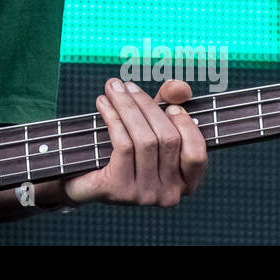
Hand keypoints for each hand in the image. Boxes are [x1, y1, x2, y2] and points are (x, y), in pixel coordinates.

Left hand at [61, 78, 206, 206]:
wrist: (83, 178)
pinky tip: (103, 103)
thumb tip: (179, 87)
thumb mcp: (149, 124)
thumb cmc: (123, 149)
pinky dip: (113, 118)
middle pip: (168, 140)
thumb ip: (170, 103)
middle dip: (147, 105)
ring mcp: (145, 195)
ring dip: (127, 106)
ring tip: (113, 88)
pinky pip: (124, 145)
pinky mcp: (120, 190)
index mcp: (184, 183)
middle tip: (126, 85)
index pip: (197, 154)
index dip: (187, 126)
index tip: (170, 105)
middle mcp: (169, 194)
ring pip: (145, 140)